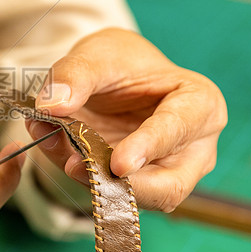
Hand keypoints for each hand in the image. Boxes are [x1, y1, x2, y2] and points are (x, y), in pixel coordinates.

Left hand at [27, 28, 225, 211]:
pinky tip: (55, 151)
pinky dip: (80, 177)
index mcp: (200, 104)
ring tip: (57, 151)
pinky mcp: (137, 188)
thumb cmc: (119, 61)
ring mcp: (168, 173)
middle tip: (78, 169)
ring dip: (92, 182)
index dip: (149, 147)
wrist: (112, 76)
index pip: (179, 130)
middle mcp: (193, 147)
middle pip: (170, 186)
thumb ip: (75, 75)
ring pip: (136, 197)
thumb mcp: (96, 54)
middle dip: (124, 186)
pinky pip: (110, 194)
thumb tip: (50, 106)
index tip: (118, 164)